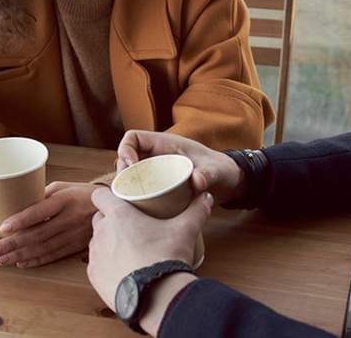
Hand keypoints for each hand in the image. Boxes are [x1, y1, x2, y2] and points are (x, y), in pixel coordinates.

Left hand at [0, 181, 101, 267]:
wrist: (113, 205)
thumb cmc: (82, 193)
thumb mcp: (64, 187)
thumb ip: (42, 196)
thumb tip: (16, 205)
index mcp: (66, 200)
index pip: (40, 211)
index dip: (21, 220)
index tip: (2, 227)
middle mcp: (70, 218)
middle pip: (38, 234)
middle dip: (13, 244)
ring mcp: (75, 234)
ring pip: (43, 248)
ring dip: (20, 255)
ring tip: (0, 259)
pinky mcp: (77, 245)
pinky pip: (54, 255)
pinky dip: (36, 261)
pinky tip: (21, 263)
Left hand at [87, 188, 211, 332]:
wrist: (157, 297)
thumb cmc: (167, 257)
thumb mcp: (185, 230)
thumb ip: (196, 210)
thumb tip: (206, 197)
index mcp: (118, 215)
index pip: (100, 196)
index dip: (107, 196)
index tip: (119, 200)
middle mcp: (102, 233)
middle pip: (100, 218)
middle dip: (111, 219)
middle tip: (130, 225)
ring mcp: (96, 256)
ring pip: (97, 241)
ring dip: (108, 241)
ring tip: (127, 248)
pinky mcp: (94, 277)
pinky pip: (97, 264)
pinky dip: (106, 264)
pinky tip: (122, 267)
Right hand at [117, 130, 245, 204]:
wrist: (228, 182)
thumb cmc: (221, 169)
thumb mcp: (216, 171)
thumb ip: (207, 174)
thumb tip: (196, 181)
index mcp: (165, 144)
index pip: (134, 138)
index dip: (125, 149)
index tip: (130, 166)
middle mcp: (156, 157)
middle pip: (126, 159)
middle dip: (122, 173)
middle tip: (127, 190)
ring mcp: (156, 172)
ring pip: (131, 176)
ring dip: (126, 187)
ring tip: (130, 202)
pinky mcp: (159, 187)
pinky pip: (140, 190)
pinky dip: (135, 198)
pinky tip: (137, 212)